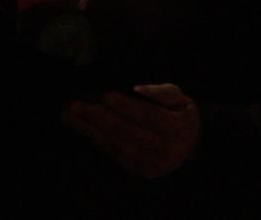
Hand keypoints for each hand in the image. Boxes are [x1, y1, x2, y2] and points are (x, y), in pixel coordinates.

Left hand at [62, 83, 200, 178]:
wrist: (192, 146)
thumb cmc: (179, 114)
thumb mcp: (181, 99)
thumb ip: (162, 92)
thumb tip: (137, 89)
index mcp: (177, 129)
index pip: (147, 115)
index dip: (125, 105)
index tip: (104, 94)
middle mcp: (165, 150)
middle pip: (126, 130)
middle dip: (98, 116)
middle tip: (75, 104)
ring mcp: (152, 163)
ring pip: (115, 143)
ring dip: (89, 128)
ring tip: (68, 114)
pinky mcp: (140, 170)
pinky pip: (114, 152)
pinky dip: (95, 138)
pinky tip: (80, 126)